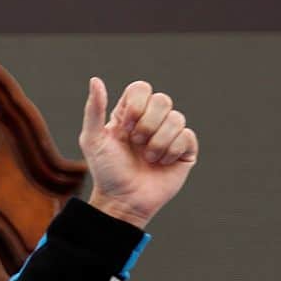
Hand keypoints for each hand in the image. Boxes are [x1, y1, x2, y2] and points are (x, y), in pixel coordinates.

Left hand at [81, 78, 197, 228]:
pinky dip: (171, 151)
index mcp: (130, 114)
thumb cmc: (106, 171)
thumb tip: (95, 80)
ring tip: (147, 159)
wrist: (123, 200)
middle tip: (135, 144)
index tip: (124, 127)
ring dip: (157, 142)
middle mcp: (151, 120)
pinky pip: (187, 136)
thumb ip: (94, 110)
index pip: (141, 88)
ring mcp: (170, 134)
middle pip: (162, 100)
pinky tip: (161, 163)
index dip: (136, 105)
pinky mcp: (185, 150)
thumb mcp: (93, 140)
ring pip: (177, 118)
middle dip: (147, 125)